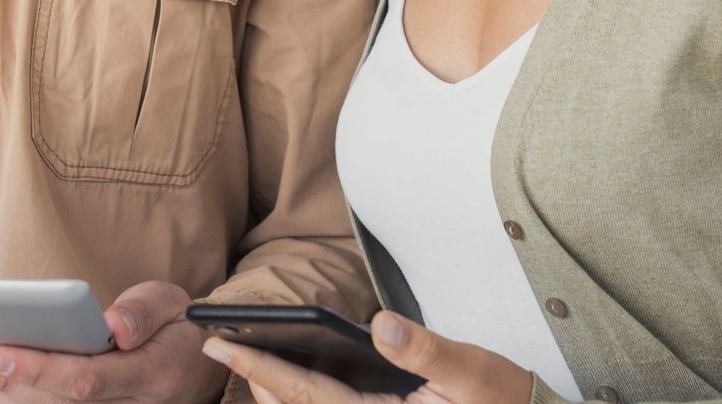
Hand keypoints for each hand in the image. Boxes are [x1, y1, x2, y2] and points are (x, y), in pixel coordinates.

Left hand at [0, 281, 227, 402]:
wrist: (193, 368)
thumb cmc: (175, 328)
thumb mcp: (173, 305)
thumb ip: (144, 312)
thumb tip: (113, 326)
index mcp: (147, 378)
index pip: (83, 380)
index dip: (36, 370)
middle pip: (51, 401)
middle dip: (0, 379)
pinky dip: (3, 395)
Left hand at [200, 311, 531, 403]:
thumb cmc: (505, 401)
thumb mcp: (473, 371)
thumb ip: (425, 350)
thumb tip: (380, 324)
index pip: (304, 394)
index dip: (257, 365)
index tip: (217, 343)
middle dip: (255, 379)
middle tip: (218, 344)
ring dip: (276, 392)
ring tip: (245, 357)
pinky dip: (304, 397)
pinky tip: (293, 376)